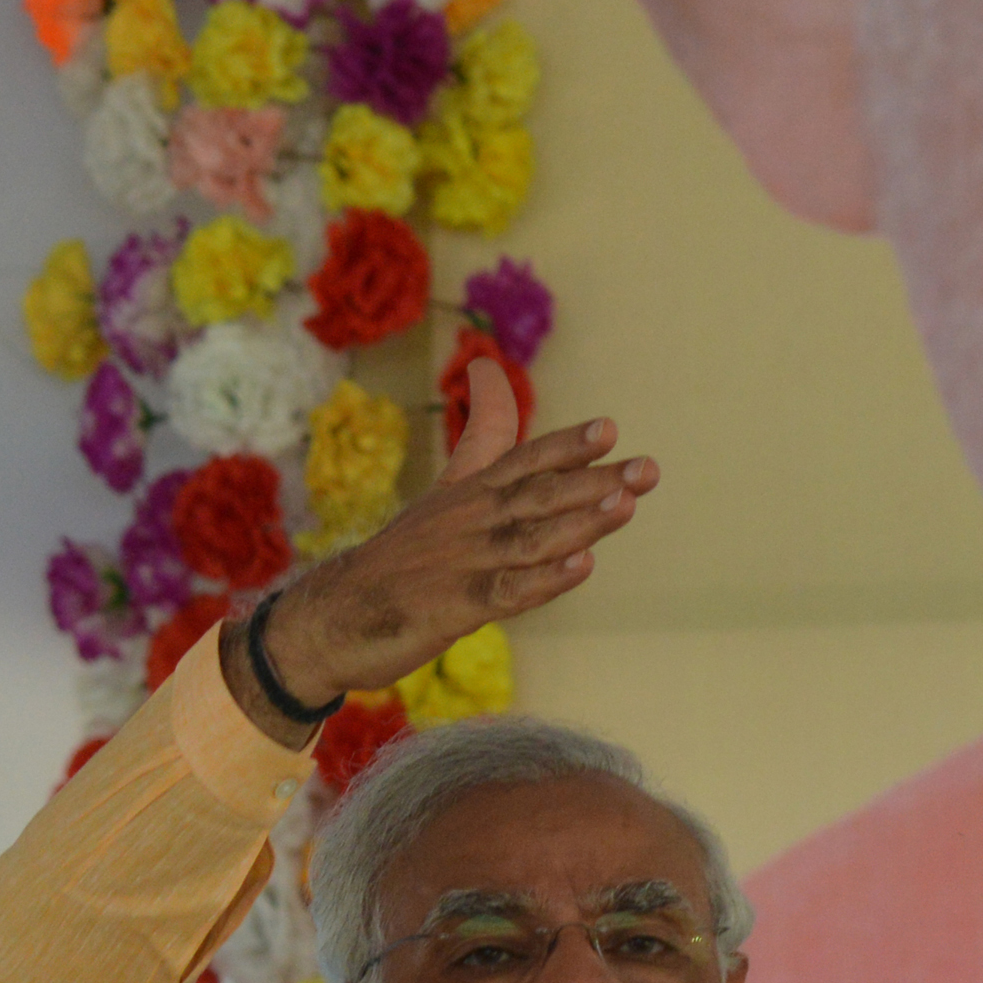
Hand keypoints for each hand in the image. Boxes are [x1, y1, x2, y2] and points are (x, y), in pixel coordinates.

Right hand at [228, 387, 656, 744]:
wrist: (335, 613)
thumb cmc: (403, 553)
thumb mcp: (445, 490)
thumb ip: (482, 438)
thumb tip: (490, 369)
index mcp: (470, 493)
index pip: (524, 460)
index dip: (568, 445)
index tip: (611, 428)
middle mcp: (470, 521)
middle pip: (539, 495)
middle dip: (595, 480)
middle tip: (647, 469)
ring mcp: (463, 564)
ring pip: (531, 538)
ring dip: (581, 522)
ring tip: (625, 505)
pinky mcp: (455, 608)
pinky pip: (508, 591)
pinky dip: (547, 580)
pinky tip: (582, 568)